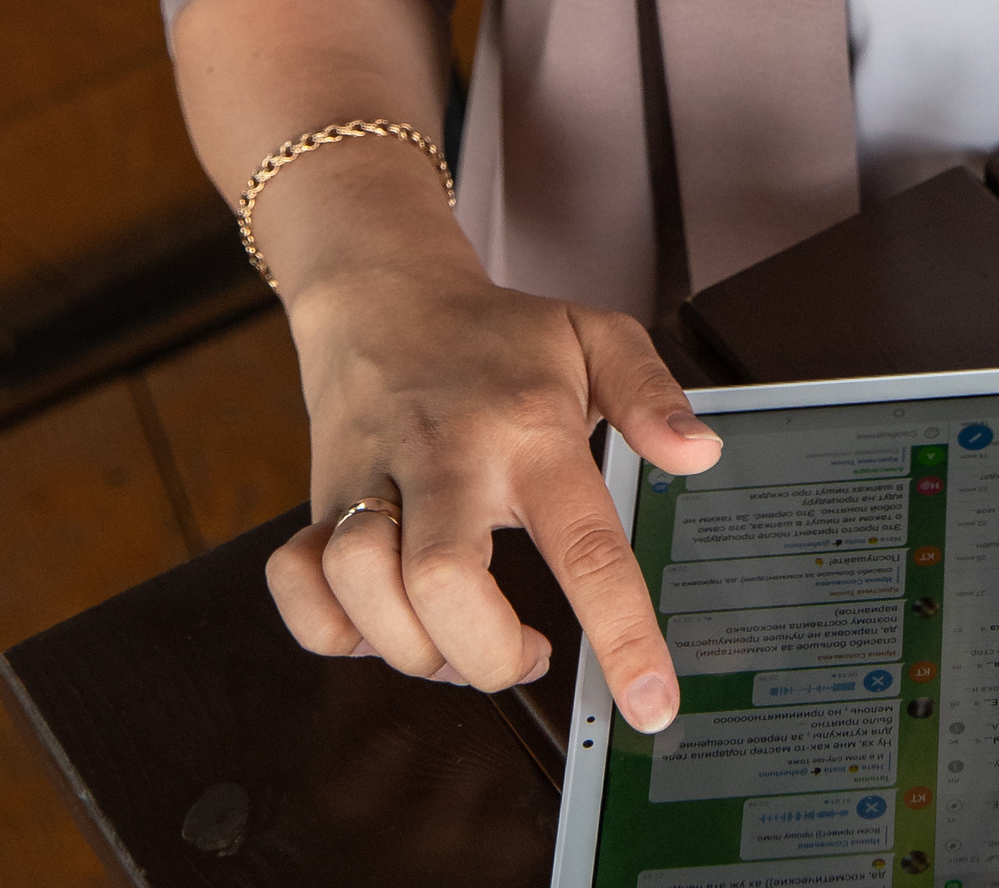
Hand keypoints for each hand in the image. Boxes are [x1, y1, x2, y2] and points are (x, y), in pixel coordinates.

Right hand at [264, 254, 721, 729]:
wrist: (386, 297)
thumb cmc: (499, 336)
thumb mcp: (598, 337)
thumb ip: (654, 395)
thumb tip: (701, 454)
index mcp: (529, 431)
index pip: (585, 546)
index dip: (620, 636)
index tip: (652, 703)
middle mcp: (448, 461)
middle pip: (445, 586)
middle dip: (486, 656)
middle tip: (525, 654)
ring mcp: (374, 483)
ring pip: (363, 591)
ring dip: (413, 646)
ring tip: (460, 634)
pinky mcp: (316, 504)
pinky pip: (296, 591)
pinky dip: (331, 628)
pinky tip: (382, 616)